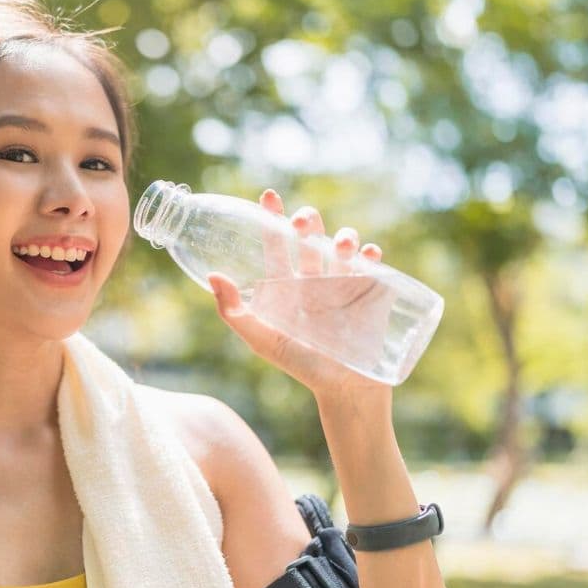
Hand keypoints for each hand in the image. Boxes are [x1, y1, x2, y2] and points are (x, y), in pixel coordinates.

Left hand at [207, 189, 394, 402]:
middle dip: (308, 222)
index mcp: (286, 287)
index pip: (276, 246)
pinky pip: (374, 267)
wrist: (343, 390)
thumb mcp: (263, 341)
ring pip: (343, 247)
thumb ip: (234, 312)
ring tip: (343, 245)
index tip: (268, 197)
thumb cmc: (301, 366)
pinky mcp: (370, 294)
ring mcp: (344, 285)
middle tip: (303, 222)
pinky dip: (372, 256)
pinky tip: (369, 254)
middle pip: (310, 239)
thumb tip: (213, 275)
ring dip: (343, 237)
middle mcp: (314, 280)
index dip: (272, 221)